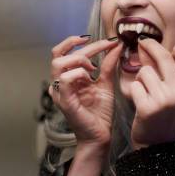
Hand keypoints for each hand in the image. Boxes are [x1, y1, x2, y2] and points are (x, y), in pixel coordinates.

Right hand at [49, 36, 122, 151]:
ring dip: (79, 59)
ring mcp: (59, 92)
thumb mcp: (106, 83)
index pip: (63, 51)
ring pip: (58, 63)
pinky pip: (65, 79)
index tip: (102, 40)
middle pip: (59, 54)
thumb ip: (108, 64)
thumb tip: (116, 45)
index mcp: (67, 77)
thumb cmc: (100, 112)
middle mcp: (59, 83)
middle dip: (84, 47)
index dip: (78, 41)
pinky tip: (90, 77)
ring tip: (93, 67)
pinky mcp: (64, 101)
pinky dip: (79, 73)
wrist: (100, 135)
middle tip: (102, 48)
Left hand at [129, 38, 174, 149]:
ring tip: (145, 91)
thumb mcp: (173, 92)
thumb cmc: (166, 114)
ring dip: (140, 77)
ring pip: (145, 71)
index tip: (172, 51)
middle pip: (164, 57)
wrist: (158, 145)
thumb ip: (163, 69)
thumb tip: (146, 44)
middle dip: (150, 46)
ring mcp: (165, 101)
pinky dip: (134, 91)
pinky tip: (140, 101)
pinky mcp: (148, 108)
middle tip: (142, 44)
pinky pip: (135, 85)